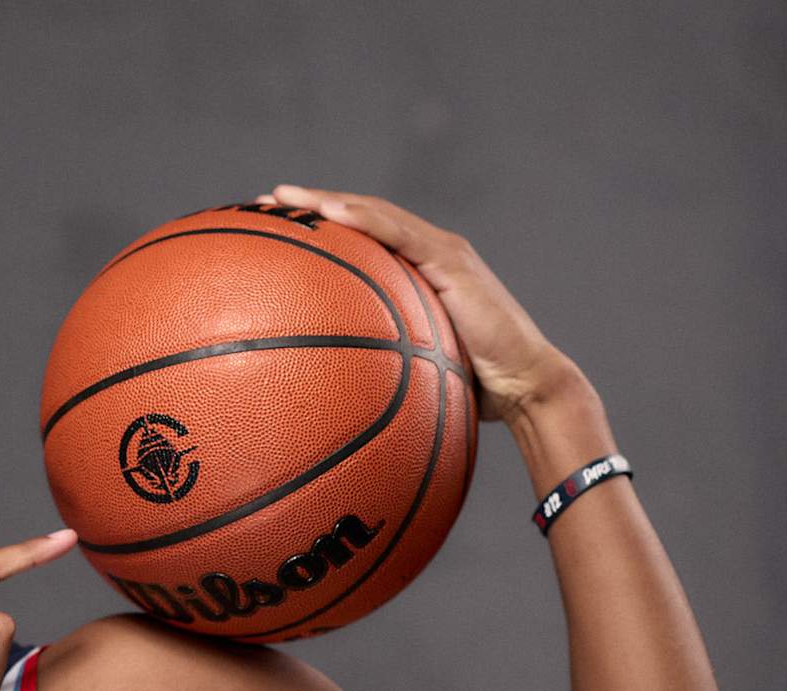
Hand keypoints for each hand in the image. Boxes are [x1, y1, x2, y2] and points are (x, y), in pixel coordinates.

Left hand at [254, 184, 583, 423]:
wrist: (524, 386)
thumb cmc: (471, 391)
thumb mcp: (413, 374)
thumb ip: (378, 366)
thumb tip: (326, 395)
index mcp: (416, 272)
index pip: (360, 240)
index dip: (318, 229)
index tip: (273, 227)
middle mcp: (428, 252)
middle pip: (360, 218)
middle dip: (311, 206)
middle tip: (262, 203)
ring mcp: (442, 252)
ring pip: (374, 215)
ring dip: (326, 202)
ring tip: (283, 198)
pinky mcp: (452, 260)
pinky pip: (399, 234)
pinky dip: (362, 219)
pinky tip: (328, 213)